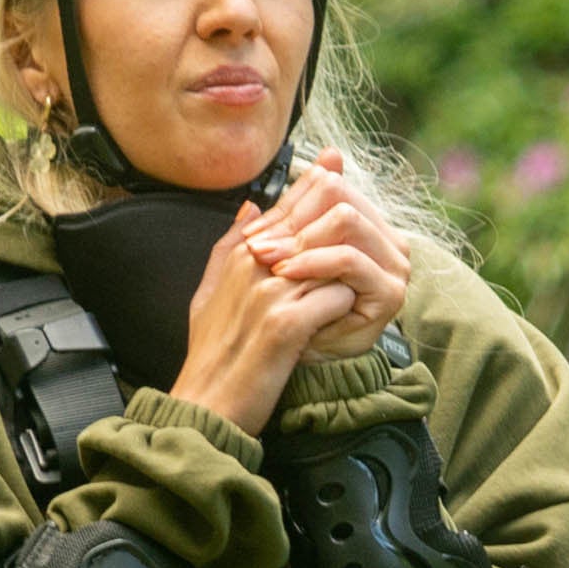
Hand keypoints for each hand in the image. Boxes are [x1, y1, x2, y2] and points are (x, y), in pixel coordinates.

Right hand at [168, 193, 365, 434]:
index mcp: (240, 255)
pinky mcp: (286, 325)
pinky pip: (336, 296)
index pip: (286, 203)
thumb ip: (228, 247)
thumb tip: (249, 207)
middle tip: (364, 235)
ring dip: (350, 271)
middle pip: (314, 217)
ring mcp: (270, 294)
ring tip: (359, 286)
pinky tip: (347, 318)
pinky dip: (346, 305)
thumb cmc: (210, 353)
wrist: (204, 404)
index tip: (336, 163)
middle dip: (344, 223)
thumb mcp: (209, 292)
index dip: (316, 182)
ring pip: (332, 256)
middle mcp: (254, 265)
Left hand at [243, 149, 410, 358]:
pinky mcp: (390, 292)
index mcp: (365, 223)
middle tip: (256, 246)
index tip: (255, 229)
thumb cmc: (294, 306)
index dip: (289, 200)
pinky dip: (312, 262)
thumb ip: (306, 203)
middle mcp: (387, 239)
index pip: (330, 185)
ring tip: (269, 260)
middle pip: (339, 196)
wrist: (301, 358)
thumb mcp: (293, 250)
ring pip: (346, 222)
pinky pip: (349, 260)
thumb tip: (329, 154)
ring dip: (300, 239)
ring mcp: (393, 264)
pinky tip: (286, 273)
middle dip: (293, 218)